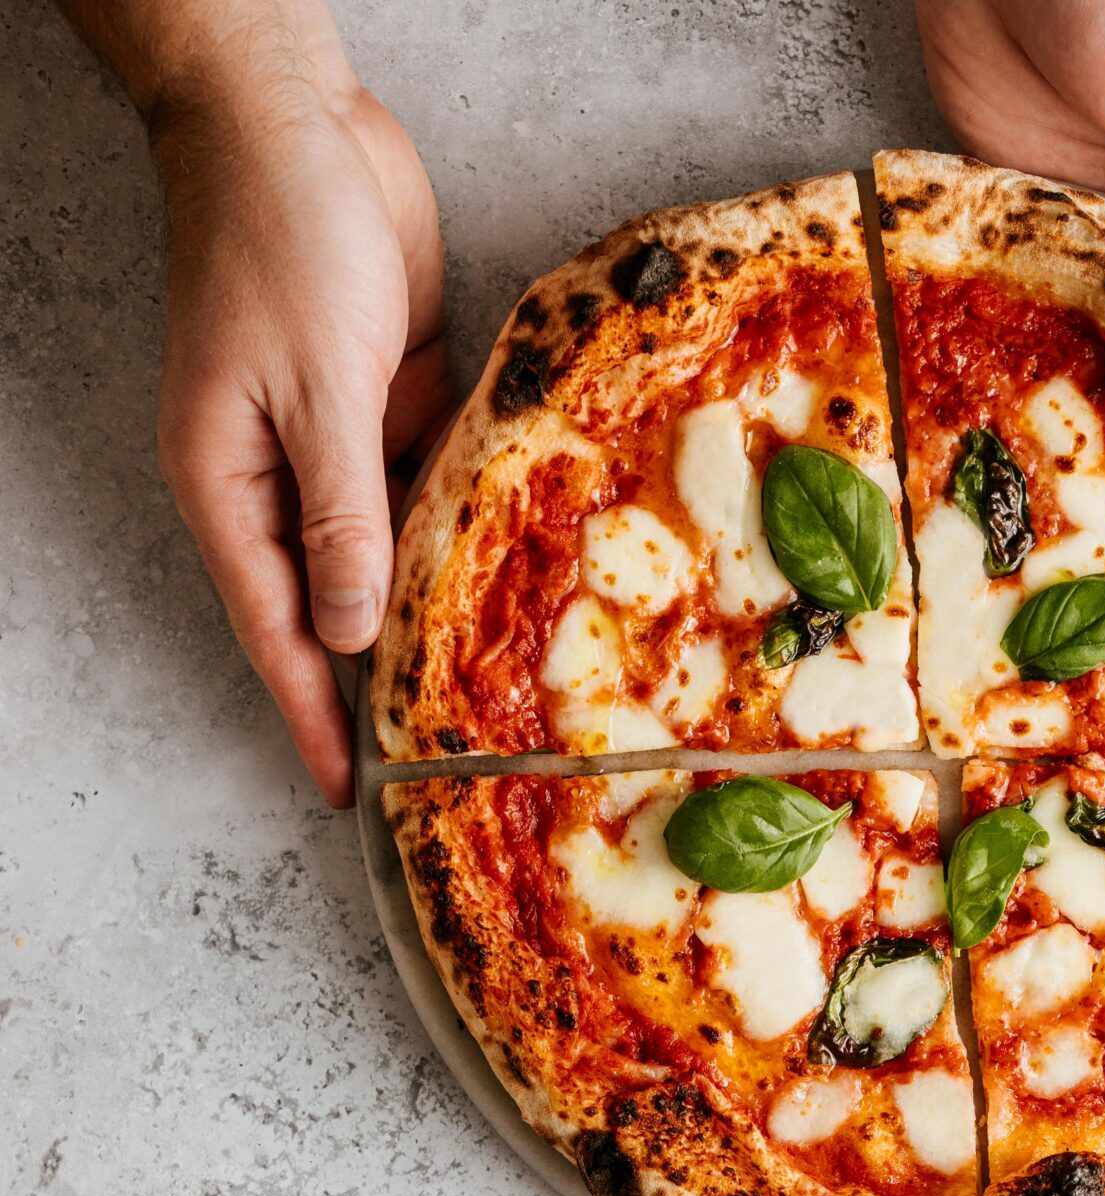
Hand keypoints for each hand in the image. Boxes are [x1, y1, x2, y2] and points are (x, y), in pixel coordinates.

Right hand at [150, 37, 448, 804]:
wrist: (297, 127)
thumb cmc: (283, 242)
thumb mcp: (315, 391)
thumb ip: (338, 515)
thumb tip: (346, 629)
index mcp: (230, 486)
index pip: (276, 631)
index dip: (312, 715)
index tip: (346, 790)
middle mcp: (277, 480)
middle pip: (329, 605)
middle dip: (378, 676)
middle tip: (441, 752)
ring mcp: (331, 444)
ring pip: (383, 554)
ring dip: (429, 608)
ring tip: (487, 688)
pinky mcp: (382, 406)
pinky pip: (420, 491)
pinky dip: (455, 529)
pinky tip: (505, 576)